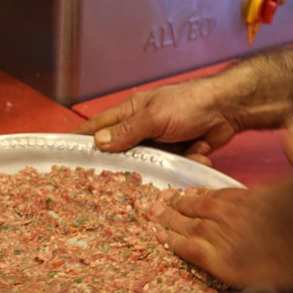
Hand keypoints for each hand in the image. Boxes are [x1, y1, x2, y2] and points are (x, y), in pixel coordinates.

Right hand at [73, 76, 242, 166]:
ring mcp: (159, 143)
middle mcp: (141, 129)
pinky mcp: (177, 155)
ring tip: (155, 181)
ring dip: (156, 171)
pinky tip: (191, 163)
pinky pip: (171, 169)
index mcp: (130, 113)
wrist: (228, 109)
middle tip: (104, 188)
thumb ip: (128, 132)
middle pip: (120, 152)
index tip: (64, 157)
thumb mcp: (154, 117)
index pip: (98, 126)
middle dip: (117, 168)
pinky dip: (181, 167)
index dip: (81, 140)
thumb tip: (99, 142)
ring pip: (146, 166)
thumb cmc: (190, 104)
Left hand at [148, 117, 292, 291]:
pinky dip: (177, 245)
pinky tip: (165, 243)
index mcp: (252, 196)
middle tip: (154, 207)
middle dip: (176, 209)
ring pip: (190, 227)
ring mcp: (226, 235)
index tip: (184, 195)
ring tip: (151, 222)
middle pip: (197, 209)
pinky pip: (192, 250)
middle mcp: (234, 213)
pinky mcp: (223, 259)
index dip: (199, 196)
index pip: (217, 195)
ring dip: (170, 225)